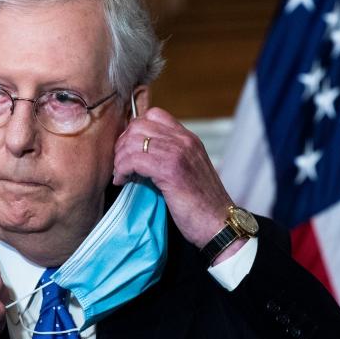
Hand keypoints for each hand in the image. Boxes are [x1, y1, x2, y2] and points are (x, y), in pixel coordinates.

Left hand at [113, 108, 235, 251]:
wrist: (220, 223)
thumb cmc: (202, 205)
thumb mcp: (188, 171)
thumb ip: (170, 157)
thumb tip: (139, 155)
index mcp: (188, 139)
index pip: (154, 115)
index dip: (134, 130)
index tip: (129, 150)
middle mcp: (184, 140)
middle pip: (139, 125)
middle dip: (122, 144)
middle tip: (120, 164)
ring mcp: (177, 153)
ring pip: (133, 141)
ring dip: (120, 158)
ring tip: (121, 174)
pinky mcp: (169, 170)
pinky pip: (133, 160)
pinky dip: (122, 170)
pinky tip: (122, 181)